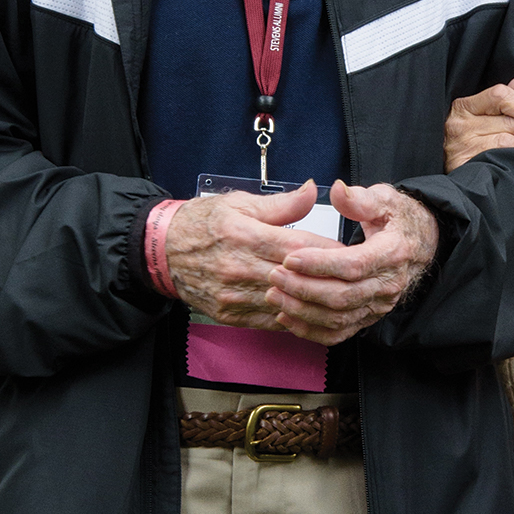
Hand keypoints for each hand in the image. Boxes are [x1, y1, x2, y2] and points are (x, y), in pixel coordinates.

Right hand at [165, 182, 344, 329]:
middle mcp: (239, 268)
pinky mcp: (229, 315)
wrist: (161, 251)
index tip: (349, 251)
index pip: (297, 248)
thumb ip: (281, 204)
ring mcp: (234, 296)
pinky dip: (292, 317)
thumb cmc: (202, 222)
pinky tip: (309, 311)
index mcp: (244, 236)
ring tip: (337, 297)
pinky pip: (269, 321)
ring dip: (312, 302)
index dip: (328, 251)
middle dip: (326, 278)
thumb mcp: (240, 203)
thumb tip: (312, 191)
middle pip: (296, 278)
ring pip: (285, 305)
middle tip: (352, 277)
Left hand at [264, 180, 439, 344]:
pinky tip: (287, 317)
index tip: (290, 258)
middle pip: (342, 296)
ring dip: (303, 311)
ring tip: (274, 295)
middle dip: (304, 288)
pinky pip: (338, 333)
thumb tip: (338, 191)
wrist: (419, 244)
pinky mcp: (368, 317)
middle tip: (274, 276)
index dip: (320, 264)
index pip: (353, 264)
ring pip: (338, 318)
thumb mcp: (385, 199)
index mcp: (392, 253)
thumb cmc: (397, 220)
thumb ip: (360, 198)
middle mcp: (388, 284)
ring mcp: (378, 305)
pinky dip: (311, 330)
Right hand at [443, 71, 513, 171]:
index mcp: (465, 106)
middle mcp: (460, 124)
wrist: (448, 180)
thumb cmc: (473, 140)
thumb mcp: (487, 116)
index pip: (500, 95)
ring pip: (506, 143)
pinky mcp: (463, 167)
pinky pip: (498, 161)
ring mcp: (460, 147)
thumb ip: (509, 99)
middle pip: (508, 122)